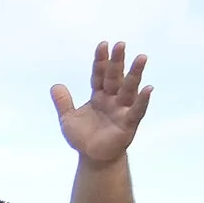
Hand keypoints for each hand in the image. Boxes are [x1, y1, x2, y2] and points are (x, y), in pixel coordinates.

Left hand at [53, 40, 151, 164]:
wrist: (92, 157)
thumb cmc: (83, 137)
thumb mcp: (68, 119)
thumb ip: (63, 102)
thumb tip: (55, 86)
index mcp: (98, 96)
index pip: (99, 75)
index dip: (100, 61)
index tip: (103, 44)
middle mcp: (112, 99)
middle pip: (115, 77)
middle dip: (117, 61)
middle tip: (121, 44)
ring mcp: (122, 110)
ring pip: (129, 89)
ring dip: (134, 74)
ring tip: (141, 57)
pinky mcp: (129, 123)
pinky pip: (137, 110)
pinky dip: (143, 100)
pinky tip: (148, 88)